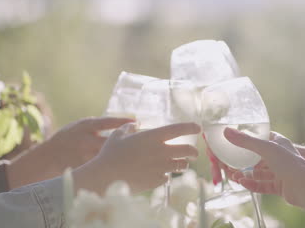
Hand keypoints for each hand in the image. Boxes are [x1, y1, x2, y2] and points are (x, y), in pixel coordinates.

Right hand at [7, 116, 132, 188]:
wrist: (47, 157)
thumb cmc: (67, 138)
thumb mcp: (80, 126)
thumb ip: (98, 125)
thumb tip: (123, 123)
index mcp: (85, 126)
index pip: (107, 122)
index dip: (123, 122)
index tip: (137, 122)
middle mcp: (85, 140)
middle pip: (111, 141)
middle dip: (126, 141)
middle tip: (141, 141)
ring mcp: (84, 155)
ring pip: (107, 156)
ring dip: (122, 156)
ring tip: (136, 156)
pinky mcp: (84, 168)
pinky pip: (101, 168)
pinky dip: (112, 168)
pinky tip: (124, 169)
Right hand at [73, 122, 200, 193]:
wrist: (106, 178)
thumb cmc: (110, 154)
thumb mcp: (117, 135)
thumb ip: (128, 128)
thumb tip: (134, 124)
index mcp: (153, 137)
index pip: (178, 129)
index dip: (190, 127)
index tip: (197, 128)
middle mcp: (161, 151)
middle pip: (187, 150)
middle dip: (193, 152)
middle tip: (193, 153)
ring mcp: (161, 167)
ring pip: (181, 165)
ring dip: (182, 164)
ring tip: (179, 164)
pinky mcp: (157, 180)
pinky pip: (167, 177)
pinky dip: (165, 175)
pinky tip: (157, 174)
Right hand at [206, 133, 304, 184]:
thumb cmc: (290, 163)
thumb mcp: (265, 148)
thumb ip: (245, 141)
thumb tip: (226, 131)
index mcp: (278, 144)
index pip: (261, 138)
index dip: (249, 139)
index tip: (235, 141)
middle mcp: (279, 157)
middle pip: (257, 158)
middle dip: (242, 162)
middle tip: (228, 164)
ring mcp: (279, 172)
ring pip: (258, 173)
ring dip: (245, 174)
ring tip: (233, 176)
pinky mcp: (279, 186)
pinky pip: (262, 185)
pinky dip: (252, 185)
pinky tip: (242, 184)